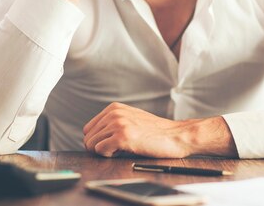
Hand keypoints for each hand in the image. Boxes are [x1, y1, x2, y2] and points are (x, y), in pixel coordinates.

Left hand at [82, 102, 237, 157]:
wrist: (175, 136)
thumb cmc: (156, 132)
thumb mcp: (132, 118)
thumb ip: (113, 122)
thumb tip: (93, 136)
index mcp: (114, 108)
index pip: (88, 128)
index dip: (97, 140)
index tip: (110, 144)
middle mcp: (114, 113)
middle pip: (88, 137)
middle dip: (99, 147)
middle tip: (116, 150)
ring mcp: (118, 124)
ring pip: (92, 144)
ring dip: (104, 152)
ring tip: (121, 150)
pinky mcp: (123, 137)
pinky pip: (100, 150)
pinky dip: (108, 155)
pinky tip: (122, 152)